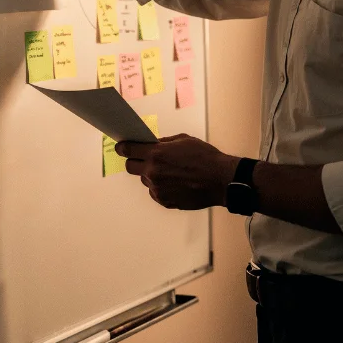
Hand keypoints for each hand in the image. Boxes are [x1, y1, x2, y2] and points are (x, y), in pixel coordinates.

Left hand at [116, 134, 238, 210]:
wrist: (220, 180)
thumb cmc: (205, 157)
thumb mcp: (184, 140)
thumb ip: (164, 143)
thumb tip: (153, 144)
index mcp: (156, 154)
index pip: (128, 150)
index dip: (123, 147)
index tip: (121, 147)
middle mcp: (153, 172)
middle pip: (130, 167)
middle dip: (135, 161)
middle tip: (144, 158)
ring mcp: (158, 189)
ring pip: (145, 180)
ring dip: (152, 175)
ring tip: (170, 172)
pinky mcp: (164, 201)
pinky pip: (155, 192)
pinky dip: (161, 187)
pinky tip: (176, 182)